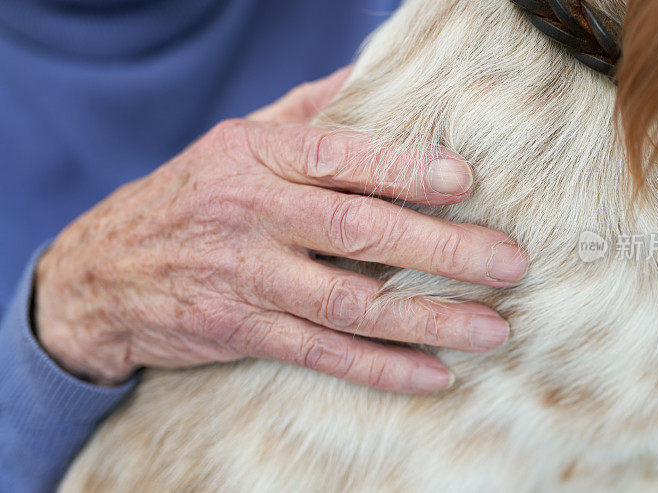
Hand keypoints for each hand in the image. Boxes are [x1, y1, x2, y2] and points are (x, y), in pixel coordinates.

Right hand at [35, 67, 527, 393]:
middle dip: (441, 251)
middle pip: (360, 234)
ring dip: (426, 320)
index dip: (405, 168)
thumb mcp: (236, 138)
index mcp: (260, 158)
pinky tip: (432, 375)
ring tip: (490, 328)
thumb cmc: (190, 196)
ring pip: (351, 305)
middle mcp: (256, 217)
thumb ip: (308, 111)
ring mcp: (251, 279)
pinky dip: (381, 368)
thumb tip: (373, 75)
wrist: (103, 274)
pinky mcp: (246, 331)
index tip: (465, 182)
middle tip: (508, 264)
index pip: (342, 158)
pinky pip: (323, 354)